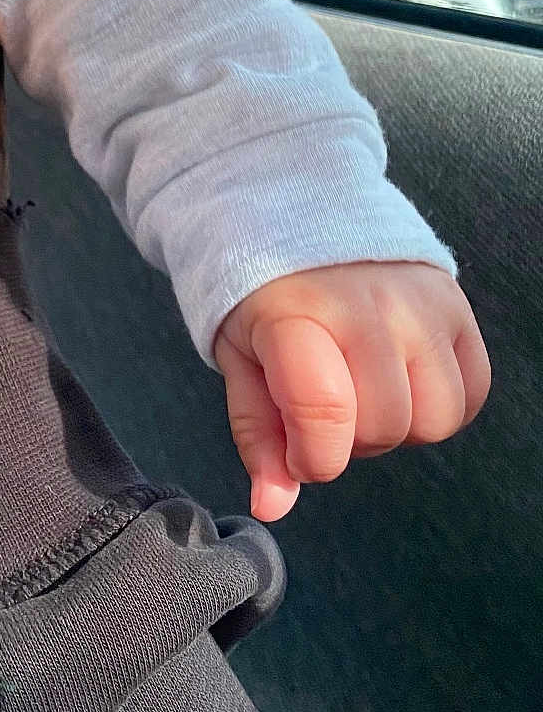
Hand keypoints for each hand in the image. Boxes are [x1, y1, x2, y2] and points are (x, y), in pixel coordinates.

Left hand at [215, 260, 490, 520]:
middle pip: (384, 425)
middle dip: (350, 439)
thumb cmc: (261, 291)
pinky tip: (402, 378)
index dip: (314, 457)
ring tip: (363, 388)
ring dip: (400, 424)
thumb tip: (271, 506)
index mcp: (298, 311)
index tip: (297, 450)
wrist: (295, 205)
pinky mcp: (456, 303)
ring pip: (437, 417)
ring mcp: (419, 301)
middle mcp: (368, 304)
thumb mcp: (239, 354)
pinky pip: (472, 391)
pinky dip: (441, 403)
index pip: (324, 411)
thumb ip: (257, 432)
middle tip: (323, 405)